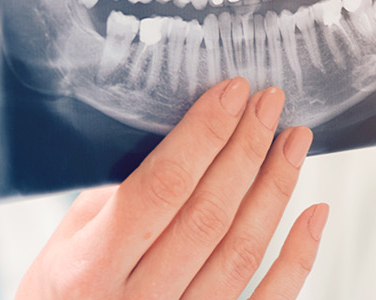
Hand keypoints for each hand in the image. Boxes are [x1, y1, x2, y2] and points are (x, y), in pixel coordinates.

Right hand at [17, 79, 326, 299]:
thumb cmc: (63, 292)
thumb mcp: (66, 241)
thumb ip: (117, 199)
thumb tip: (185, 141)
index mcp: (90, 268)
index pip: (159, 189)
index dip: (202, 136)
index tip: (230, 94)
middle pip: (207, 215)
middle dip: (244, 149)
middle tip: (268, 103)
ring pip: (242, 252)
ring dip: (275, 189)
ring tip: (292, 142)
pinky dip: (298, 257)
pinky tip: (312, 214)